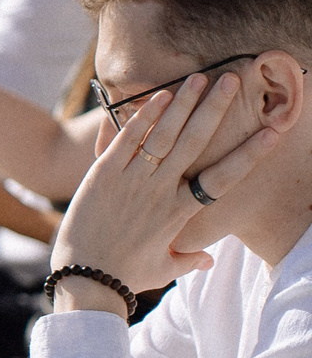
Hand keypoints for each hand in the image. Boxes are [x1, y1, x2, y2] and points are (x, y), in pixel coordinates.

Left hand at [51, 72, 279, 300]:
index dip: (251, 152)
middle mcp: (162, 192)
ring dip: (183, 104)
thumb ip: (189, 260)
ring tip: (200, 77)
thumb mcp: (164, 269)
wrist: (83, 280)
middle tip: (233, 80)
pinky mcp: (102, 175)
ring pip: (164, 135)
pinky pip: (127, 140)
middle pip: (196, 143)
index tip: (274, 131)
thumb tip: (209, 260)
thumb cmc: (125, 276)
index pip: (225, 176)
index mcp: (182, 213)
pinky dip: (142, 117)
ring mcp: (132, 182)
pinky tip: (159, 95)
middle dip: (216, 109)